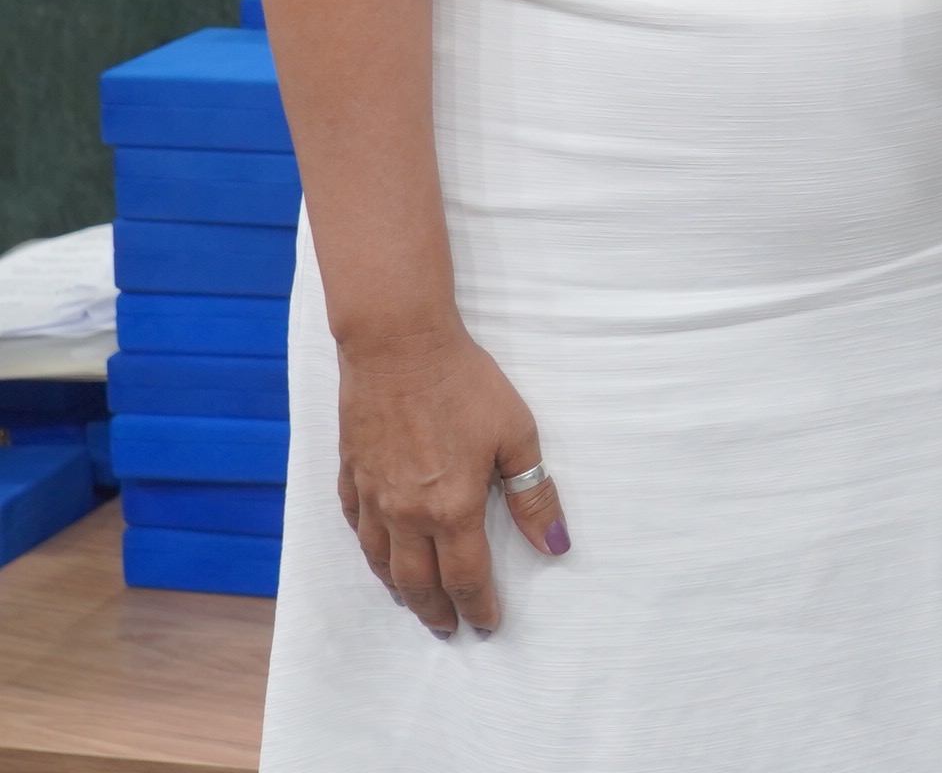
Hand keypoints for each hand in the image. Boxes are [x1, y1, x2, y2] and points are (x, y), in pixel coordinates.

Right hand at [333, 321, 564, 636]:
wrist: (399, 347)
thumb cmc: (466, 385)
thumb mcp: (517, 435)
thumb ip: (534, 496)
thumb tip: (556, 545)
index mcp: (453, 509)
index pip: (467, 577)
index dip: (479, 606)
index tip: (488, 626)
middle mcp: (407, 514)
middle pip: (419, 582)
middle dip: (437, 612)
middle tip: (449, 629)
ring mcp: (373, 497)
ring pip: (381, 563)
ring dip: (400, 590)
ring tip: (415, 604)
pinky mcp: (350, 475)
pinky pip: (357, 528)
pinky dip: (370, 551)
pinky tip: (378, 554)